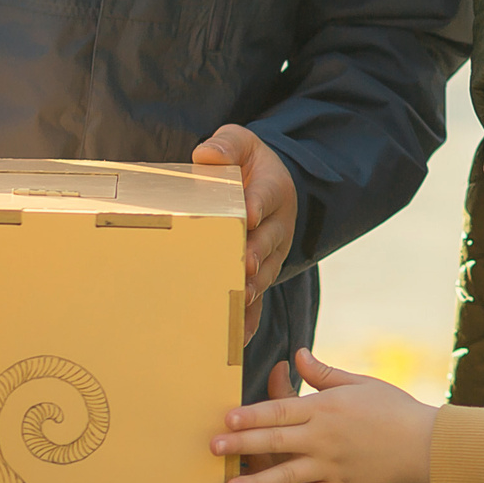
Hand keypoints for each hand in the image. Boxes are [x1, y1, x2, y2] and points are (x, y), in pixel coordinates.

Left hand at [192, 125, 296, 340]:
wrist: (266, 185)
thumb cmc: (246, 164)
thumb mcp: (241, 143)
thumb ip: (226, 145)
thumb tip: (205, 156)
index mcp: (273, 190)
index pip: (266, 197)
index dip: (257, 207)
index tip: (246, 217)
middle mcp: (278, 225)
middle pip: (268, 240)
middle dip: (256, 253)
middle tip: (243, 265)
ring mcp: (272, 253)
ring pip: (266, 272)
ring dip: (253, 287)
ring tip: (240, 299)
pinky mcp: (261, 274)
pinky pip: (258, 297)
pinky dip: (249, 317)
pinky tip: (236, 338)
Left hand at [213, 348, 435, 482]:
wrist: (426, 445)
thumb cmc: (394, 408)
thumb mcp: (360, 383)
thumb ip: (324, 373)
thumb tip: (297, 355)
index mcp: (325, 408)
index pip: (280, 410)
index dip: (251, 415)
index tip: (225, 419)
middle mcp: (323, 438)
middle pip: (275, 441)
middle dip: (241, 446)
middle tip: (212, 450)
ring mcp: (332, 466)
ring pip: (286, 475)